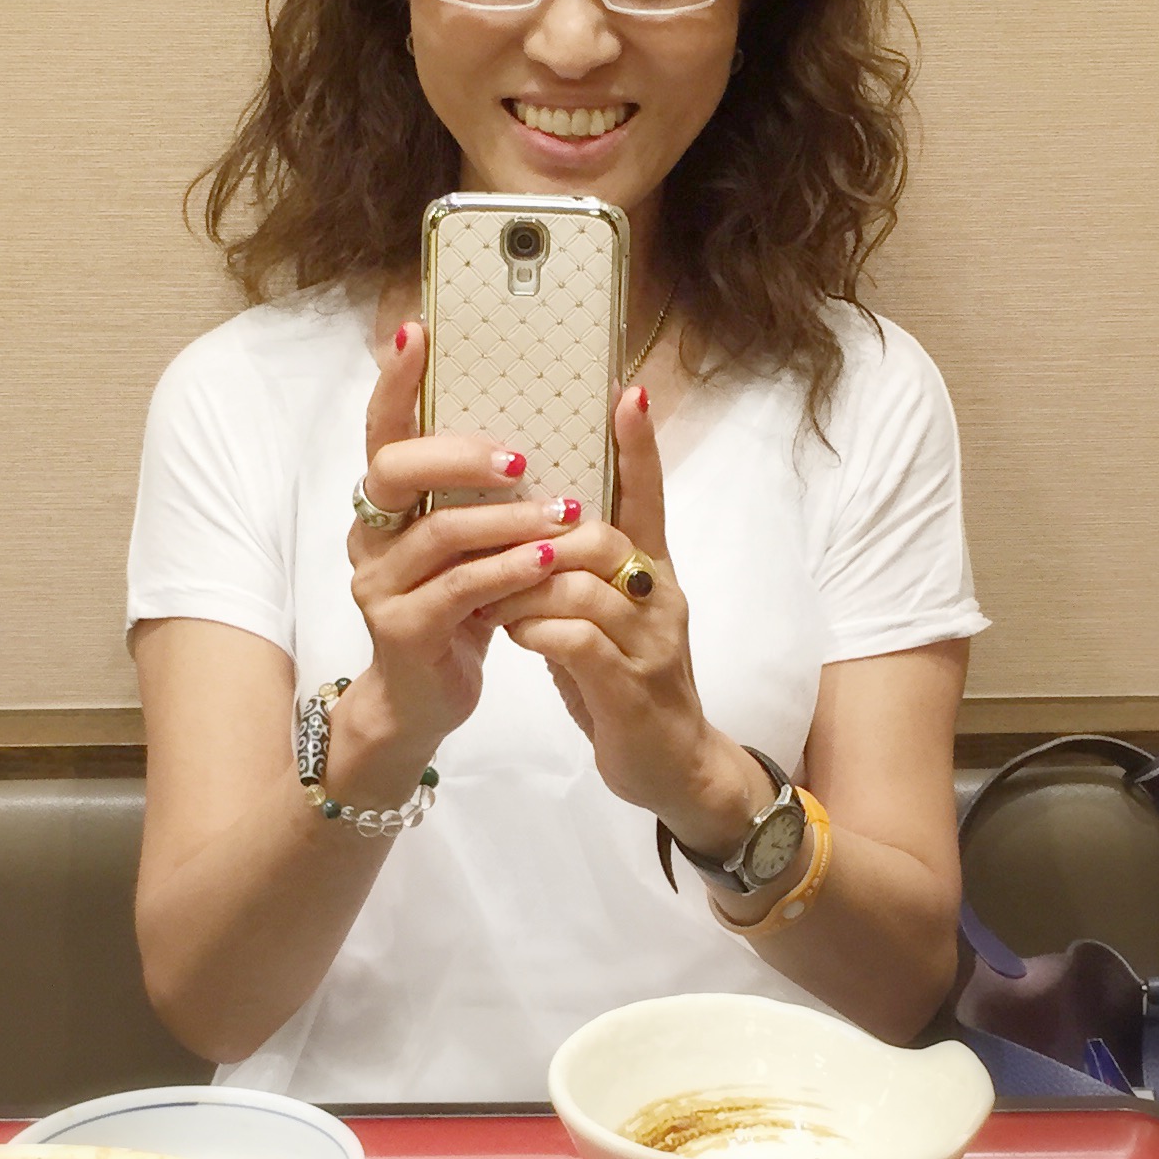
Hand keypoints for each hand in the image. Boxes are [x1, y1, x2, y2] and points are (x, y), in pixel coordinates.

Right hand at [335, 322, 581, 800]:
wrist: (426, 700)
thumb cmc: (460, 610)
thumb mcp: (474, 544)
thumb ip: (489, 496)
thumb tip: (546, 426)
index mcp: (387, 504)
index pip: (382, 430)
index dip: (394, 381)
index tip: (417, 331)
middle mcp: (370, 535)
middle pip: (395, 469)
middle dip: (460, 452)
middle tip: (521, 457)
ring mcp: (379, 583)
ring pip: (438, 531)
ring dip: (508, 518)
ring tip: (563, 514)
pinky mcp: (402, 630)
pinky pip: (459, 588)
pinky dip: (509, 570)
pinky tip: (548, 564)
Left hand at [491, 385, 764, 849]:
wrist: (674, 767)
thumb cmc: (626, 684)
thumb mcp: (606, 619)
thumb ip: (579, 573)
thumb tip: (531, 525)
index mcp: (652, 572)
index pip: (649, 496)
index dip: (639, 446)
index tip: (625, 391)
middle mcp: (658, 597)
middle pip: (600, 535)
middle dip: (537, 534)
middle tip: (483, 541)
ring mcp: (650, 643)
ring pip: (581, 586)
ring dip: (523, 586)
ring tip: (487, 596)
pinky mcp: (631, 688)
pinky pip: (578, 642)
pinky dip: (539, 631)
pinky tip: (516, 635)